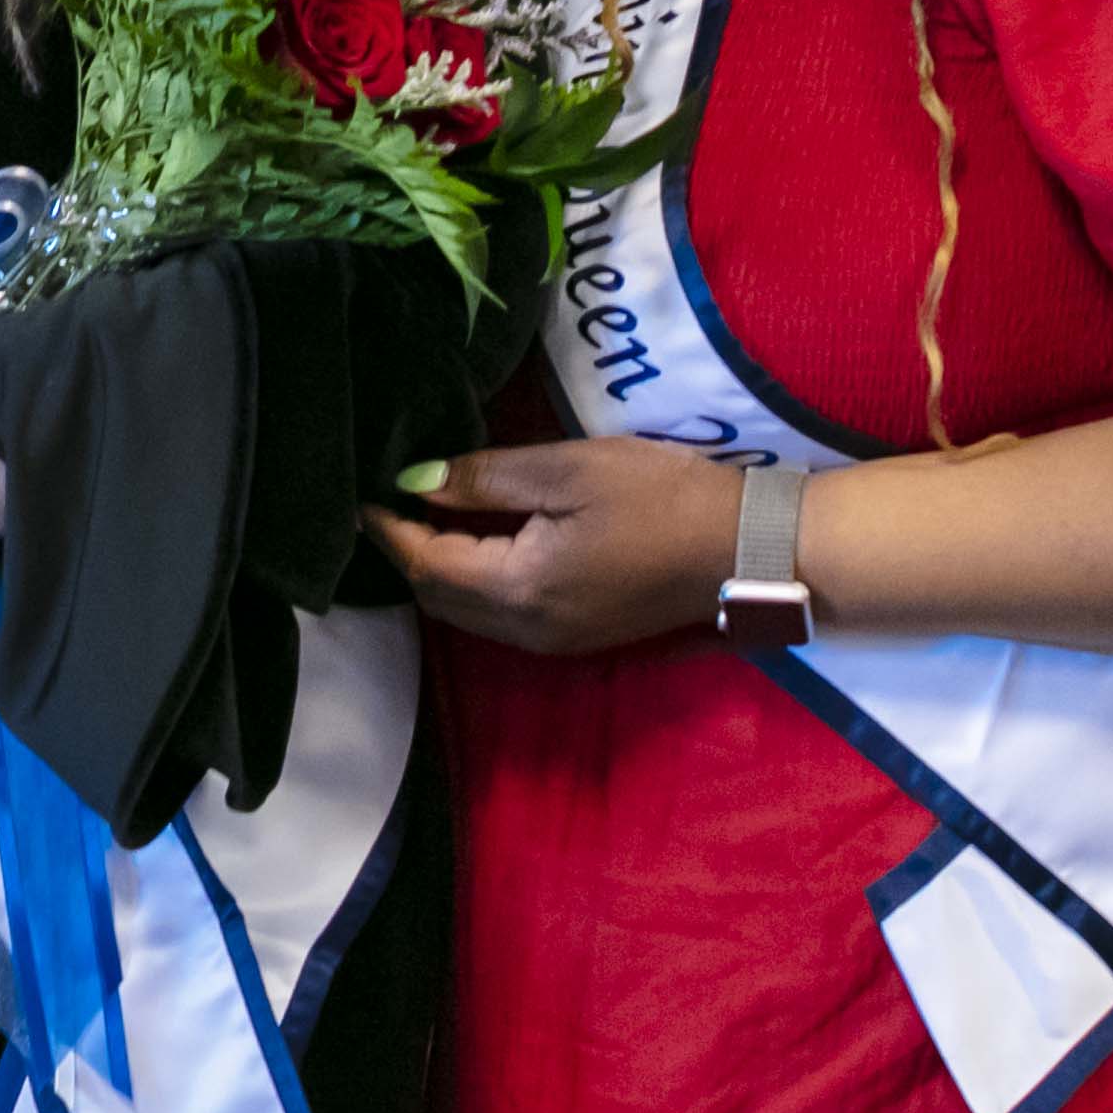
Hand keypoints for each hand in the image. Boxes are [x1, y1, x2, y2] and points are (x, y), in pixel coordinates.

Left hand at [365, 436, 748, 654]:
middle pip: (439, 598)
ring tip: (426, 513)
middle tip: (390, 500)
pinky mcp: (578, 637)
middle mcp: (527, 631)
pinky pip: (500, 616)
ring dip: (439, 569)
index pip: (427, 565)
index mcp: (519, 590)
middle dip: (408, 552)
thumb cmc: (659, 497)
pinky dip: (475, 581)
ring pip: (467, 612)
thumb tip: (414, 481)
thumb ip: (484, 480)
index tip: (364, 492)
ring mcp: (554, 642)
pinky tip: (477, 541)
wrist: (748, 547)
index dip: (390, 529)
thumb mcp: (566, 470)